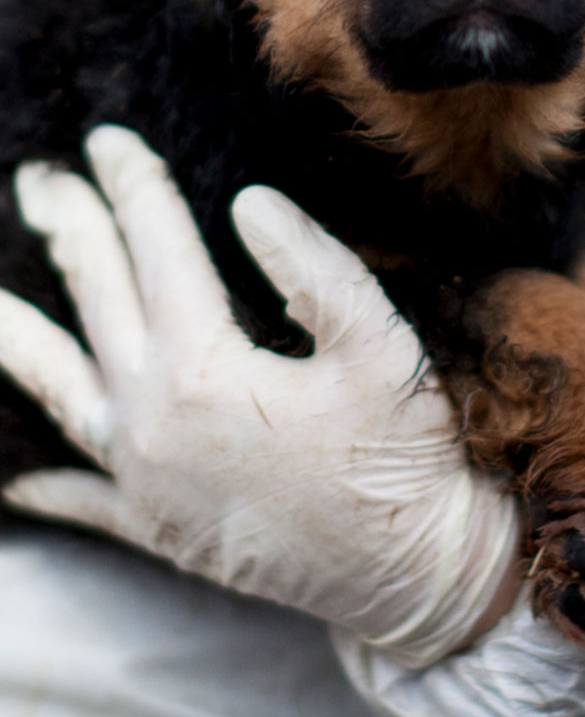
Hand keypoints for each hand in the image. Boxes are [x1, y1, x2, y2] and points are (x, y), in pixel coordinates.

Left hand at [0, 126, 520, 667]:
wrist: (413, 578)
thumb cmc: (401, 457)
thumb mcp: (377, 347)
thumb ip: (311, 266)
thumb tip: (248, 201)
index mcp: (203, 370)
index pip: (156, 249)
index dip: (134, 185)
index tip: (108, 139)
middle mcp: (151, 422)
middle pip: (97, 301)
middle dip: (70, 230)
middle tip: (41, 181)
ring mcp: (143, 480)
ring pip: (59, 387)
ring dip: (19, 332)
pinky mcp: (153, 527)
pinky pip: (78, 492)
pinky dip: (42, 473)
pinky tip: (13, 467)